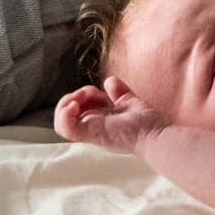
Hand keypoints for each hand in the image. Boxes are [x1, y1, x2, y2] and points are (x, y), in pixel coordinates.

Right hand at [54, 76, 168, 153]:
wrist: (153, 132)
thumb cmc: (145, 122)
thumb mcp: (128, 101)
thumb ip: (118, 92)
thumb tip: (109, 81)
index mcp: (98, 119)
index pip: (77, 108)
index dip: (83, 94)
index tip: (101, 92)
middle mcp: (90, 126)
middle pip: (65, 112)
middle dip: (74, 96)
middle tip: (92, 93)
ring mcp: (88, 131)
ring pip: (60, 121)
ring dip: (67, 103)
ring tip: (81, 97)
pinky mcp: (89, 134)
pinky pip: (65, 128)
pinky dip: (64, 114)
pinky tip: (75, 104)